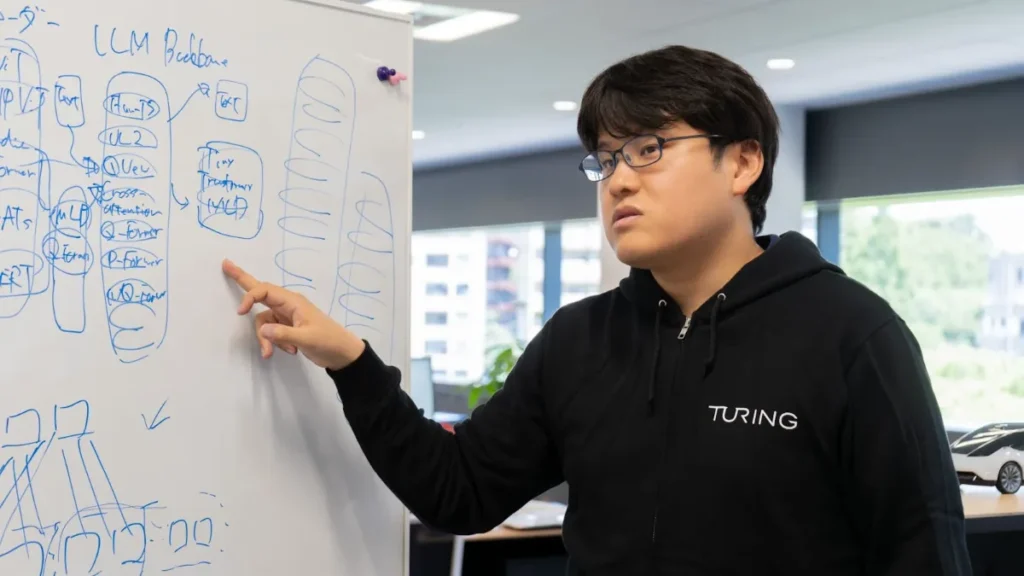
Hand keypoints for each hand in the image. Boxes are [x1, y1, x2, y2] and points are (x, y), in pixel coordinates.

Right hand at [222, 259, 364, 369]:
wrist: (341, 354)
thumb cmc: (328, 341)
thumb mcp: (306, 338)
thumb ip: (283, 334)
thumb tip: (262, 329)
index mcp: (293, 301)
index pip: (264, 291)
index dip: (249, 298)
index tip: (241, 312)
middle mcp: (287, 305)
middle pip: (260, 291)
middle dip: (242, 279)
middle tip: (225, 264)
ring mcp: (285, 317)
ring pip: (263, 322)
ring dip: (267, 339)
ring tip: (277, 352)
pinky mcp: (286, 328)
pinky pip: (271, 333)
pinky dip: (275, 343)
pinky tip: (291, 351)